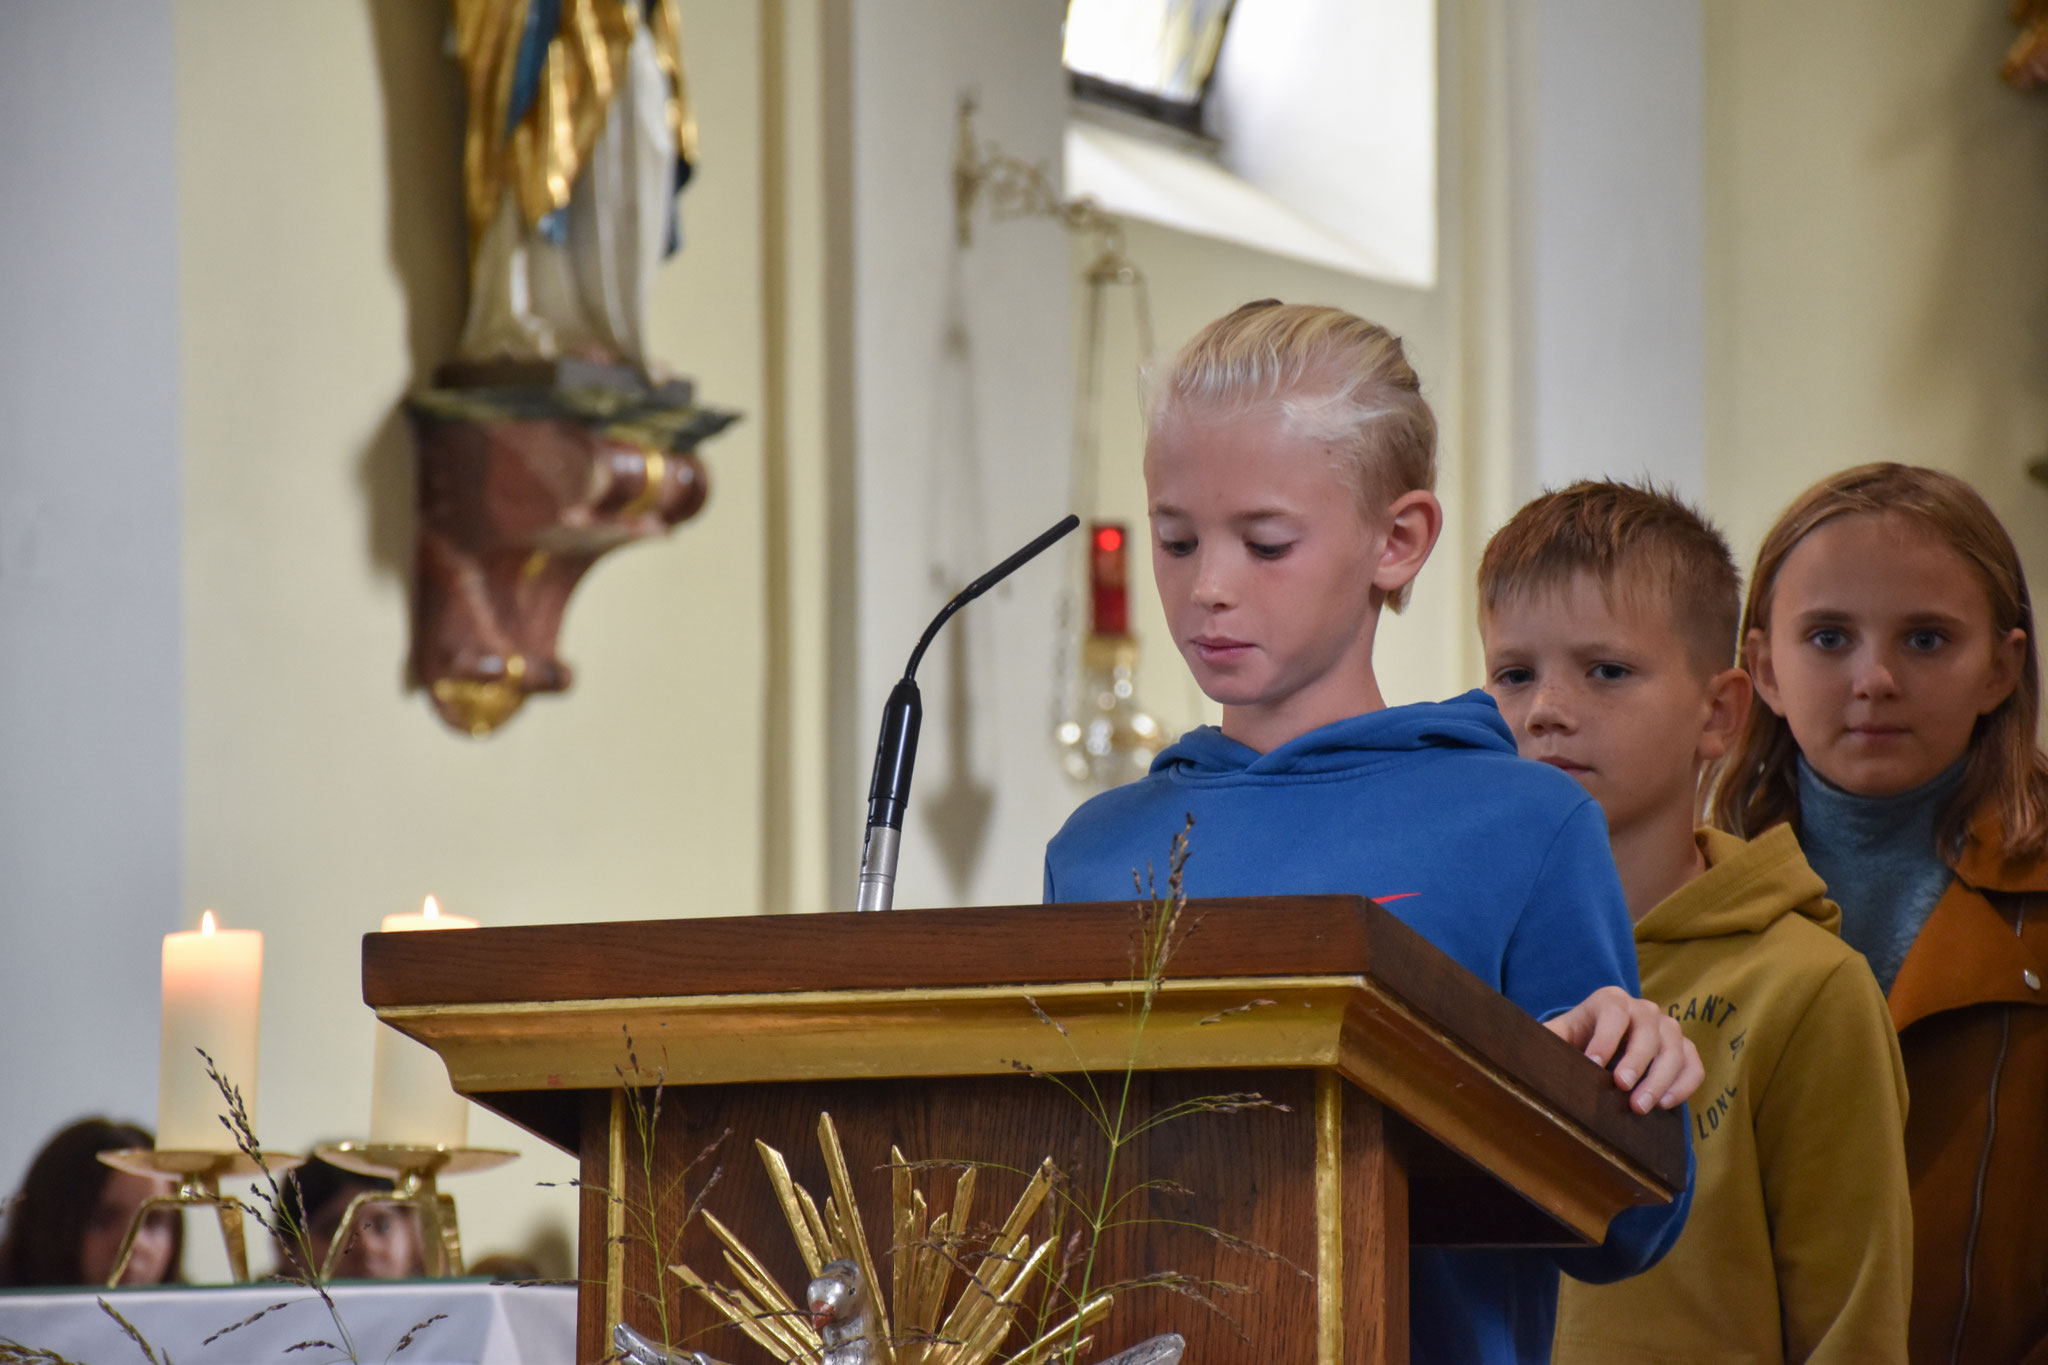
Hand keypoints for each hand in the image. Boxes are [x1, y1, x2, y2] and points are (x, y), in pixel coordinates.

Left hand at [1544, 985, 1702, 1113]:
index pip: (1614, 1013)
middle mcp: (1644, 1010)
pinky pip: (1693, 1065)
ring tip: (1640, 1107)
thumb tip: (1519, 1053)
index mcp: (1611, 1000)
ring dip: (1660, 1079)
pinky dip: (1684, 1085)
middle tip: (1622, 1088)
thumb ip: (1543, 1038)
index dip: (1605, 1038)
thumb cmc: (1575, 1042)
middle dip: (1636, 1061)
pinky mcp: (1684, 1050)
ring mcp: (1668, 1029)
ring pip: (1675, 1048)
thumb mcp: (1556, 1036)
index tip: (1592, 1064)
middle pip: (1649, 1031)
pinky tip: (1665, 1105)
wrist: (1601, 1050)